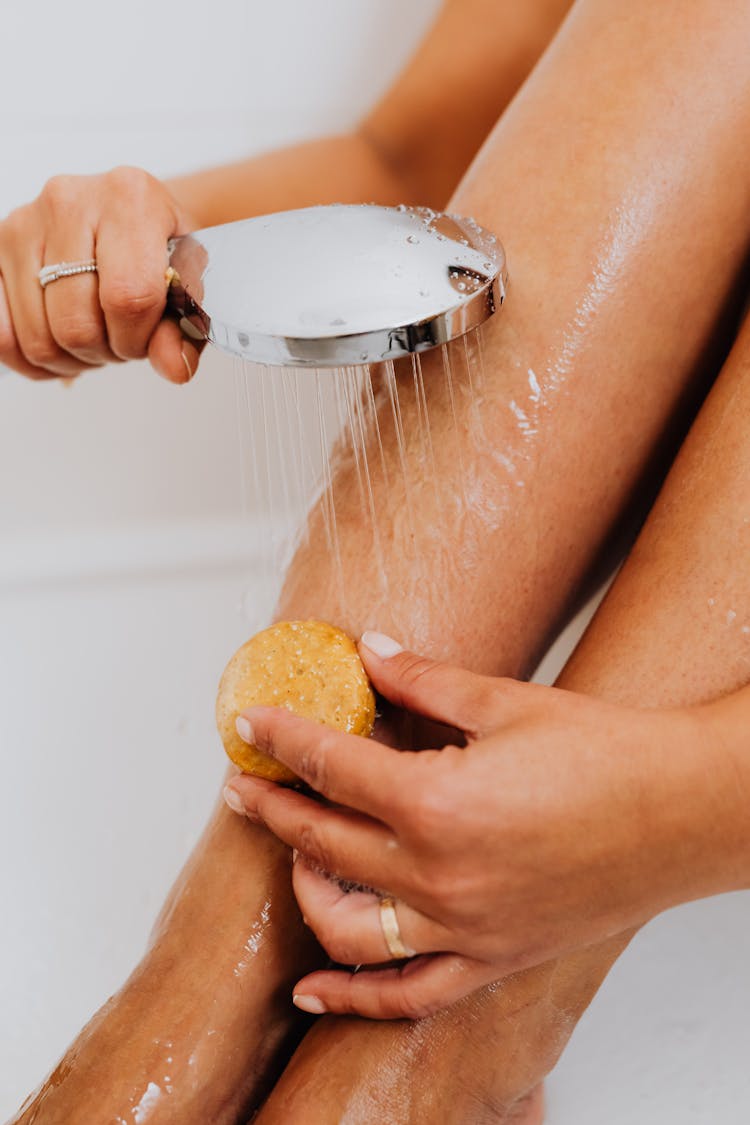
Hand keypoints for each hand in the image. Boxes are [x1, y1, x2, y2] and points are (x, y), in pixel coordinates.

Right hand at [0, 167, 199, 383]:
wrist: (131, 216)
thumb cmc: (160, 247)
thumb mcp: (189, 283)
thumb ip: (185, 329)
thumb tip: (174, 368)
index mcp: (128, 199)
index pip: (127, 298)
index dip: (138, 339)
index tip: (147, 339)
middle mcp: (68, 201)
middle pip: (76, 326)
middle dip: (105, 352)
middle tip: (121, 338)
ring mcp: (23, 224)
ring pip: (38, 339)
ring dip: (72, 358)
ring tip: (95, 335)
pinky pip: (0, 334)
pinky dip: (32, 359)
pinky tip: (60, 345)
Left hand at [223, 632, 741, 1019]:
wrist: (682, 812)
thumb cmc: (606, 754)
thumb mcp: (505, 702)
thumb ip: (423, 679)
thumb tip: (369, 649)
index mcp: (435, 801)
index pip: (330, 766)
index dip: (282, 740)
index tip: (251, 726)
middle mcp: (437, 874)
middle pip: (324, 842)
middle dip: (273, 809)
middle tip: (247, 785)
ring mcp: (461, 926)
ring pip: (347, 927)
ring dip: (305, 892)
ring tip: (294, 859)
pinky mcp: (490, 958)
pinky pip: (405, 994)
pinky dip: (351, 998)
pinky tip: (314, 989)